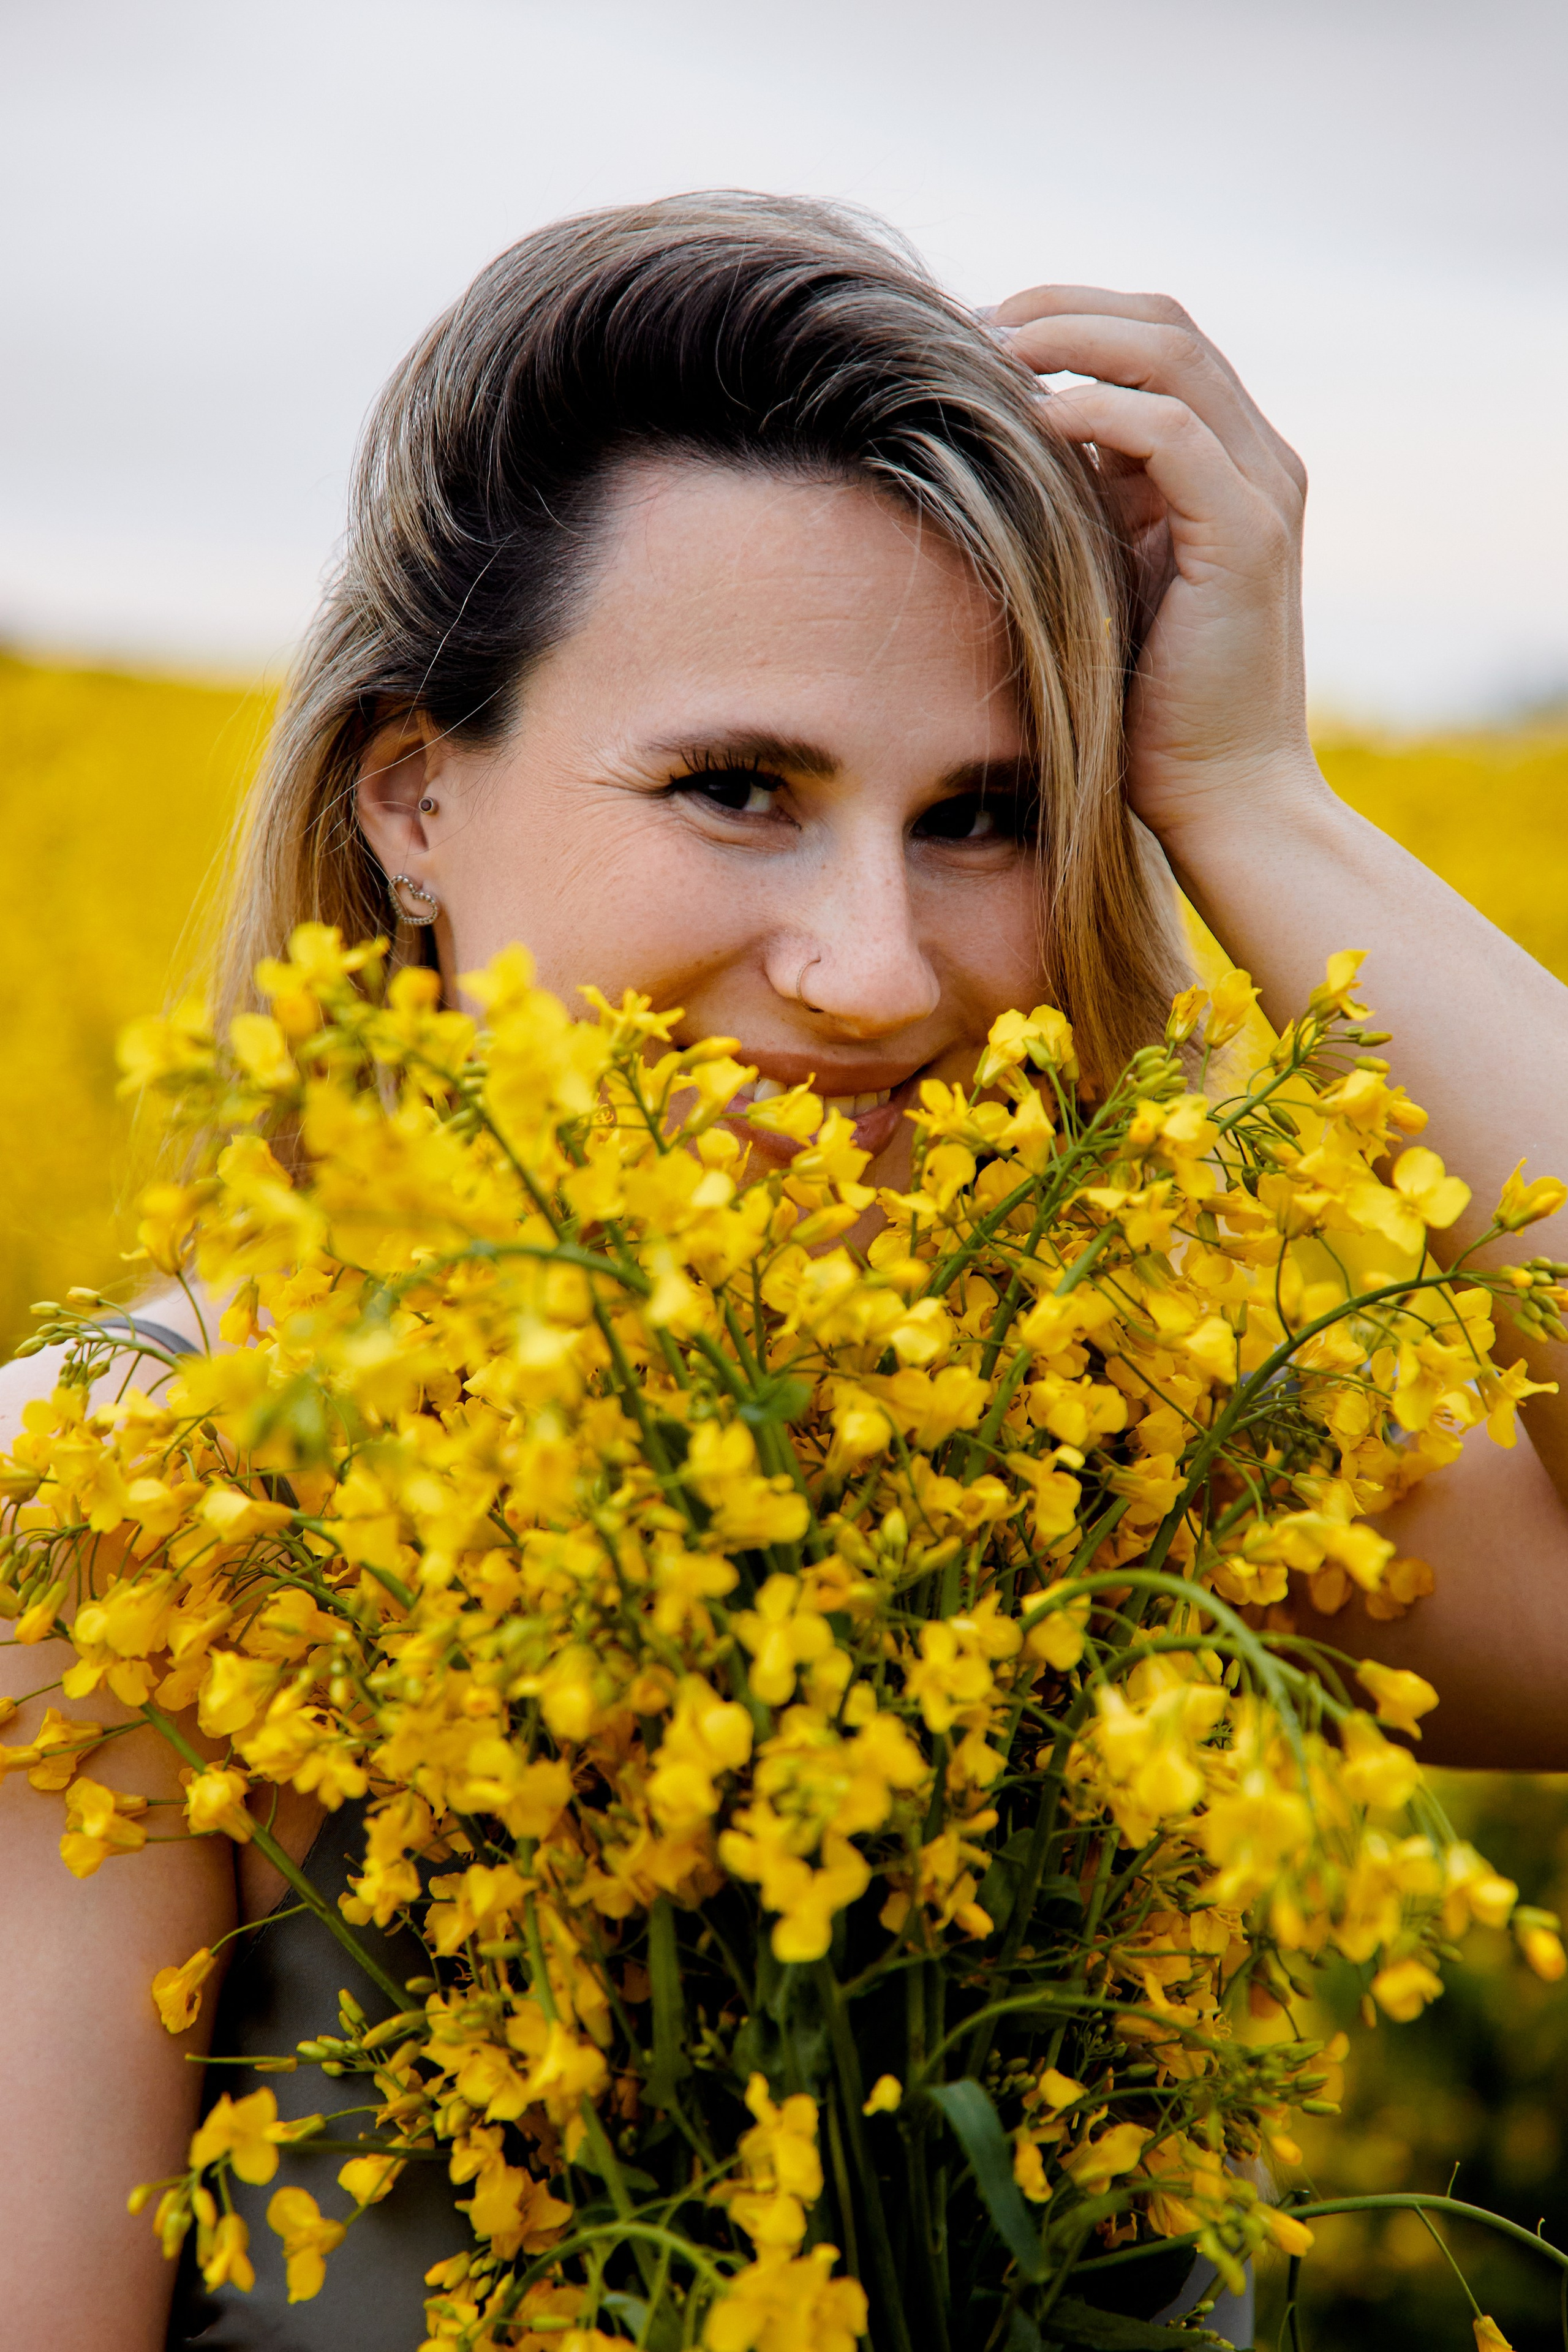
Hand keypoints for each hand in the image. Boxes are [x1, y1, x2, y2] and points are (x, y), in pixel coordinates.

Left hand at [992, 284, 1320, 847]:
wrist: (1223, 798)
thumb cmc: (1147, 711)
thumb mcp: (1103, 581)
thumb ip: (1081, 508)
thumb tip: (1000, 450)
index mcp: (1226, 464)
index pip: (1153, 341)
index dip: (1064, 319)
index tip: (973, 339)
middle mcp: (1257, 460)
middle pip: (1163, 323)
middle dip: (1058, 309)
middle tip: (967, 330)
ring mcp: (1262, 491)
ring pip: (1171, 353)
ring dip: (1070, 338)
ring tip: (987, 356)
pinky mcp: (1247, 536)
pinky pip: (1172, 433)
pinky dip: (1097, 410)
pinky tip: (1030, 422)